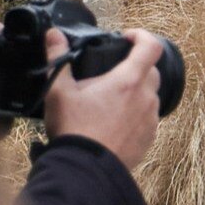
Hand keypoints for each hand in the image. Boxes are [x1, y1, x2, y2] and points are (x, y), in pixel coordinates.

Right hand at [41, 28, 163, 171]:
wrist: (85, 170)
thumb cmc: (74, 128)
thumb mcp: (58, 91)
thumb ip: (58, 58)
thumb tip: (54, 34)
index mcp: (128, 80)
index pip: (151, 47)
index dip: (142, 36)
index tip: (126, 38)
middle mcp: (146, 97)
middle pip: (151, 71)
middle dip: (136, 66)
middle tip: (112, 73)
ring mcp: (151, 119)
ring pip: (150, 96)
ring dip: (135, 92)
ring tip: (109, 100)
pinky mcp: (150, 138)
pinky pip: (147, 118)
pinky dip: (135, 114)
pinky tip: (114, 121)